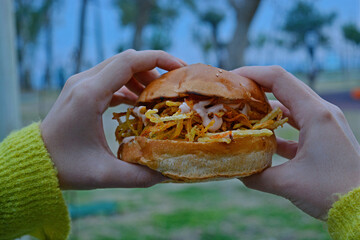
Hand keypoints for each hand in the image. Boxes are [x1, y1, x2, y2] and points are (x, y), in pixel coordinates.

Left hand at [41, 49, 185, 189]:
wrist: (34, 163)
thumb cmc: (65, 167)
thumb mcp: (105, 175)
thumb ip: (140, 175)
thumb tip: (170, 173)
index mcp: (89, 94)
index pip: (129, 61)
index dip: (158, 59)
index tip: (180, 69)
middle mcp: (84, 82)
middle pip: (127, 60)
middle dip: (155, 69)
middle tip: (174, 86)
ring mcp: (81, 84)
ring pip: (118, 67)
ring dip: (141, 77)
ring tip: (158, 97)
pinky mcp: (81, 91)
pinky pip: (110, 79)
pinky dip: (128, 86)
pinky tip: (138, 103)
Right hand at [232, 66, 359, 219]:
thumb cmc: (332, 191)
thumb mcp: (289, 183)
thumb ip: (257, 176)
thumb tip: (235, 170)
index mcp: (316, 114)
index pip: (279, 79)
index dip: (252, 74)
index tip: (231, 79)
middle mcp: (322, 113)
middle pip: (284, 88)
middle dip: (256, 89)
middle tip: (232, 95)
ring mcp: (324, 124)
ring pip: (290, 107)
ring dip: (266, 109)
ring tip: (242, 115)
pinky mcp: (323, 138)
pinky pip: (296, 125)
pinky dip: (278, 128)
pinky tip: (261, 138)